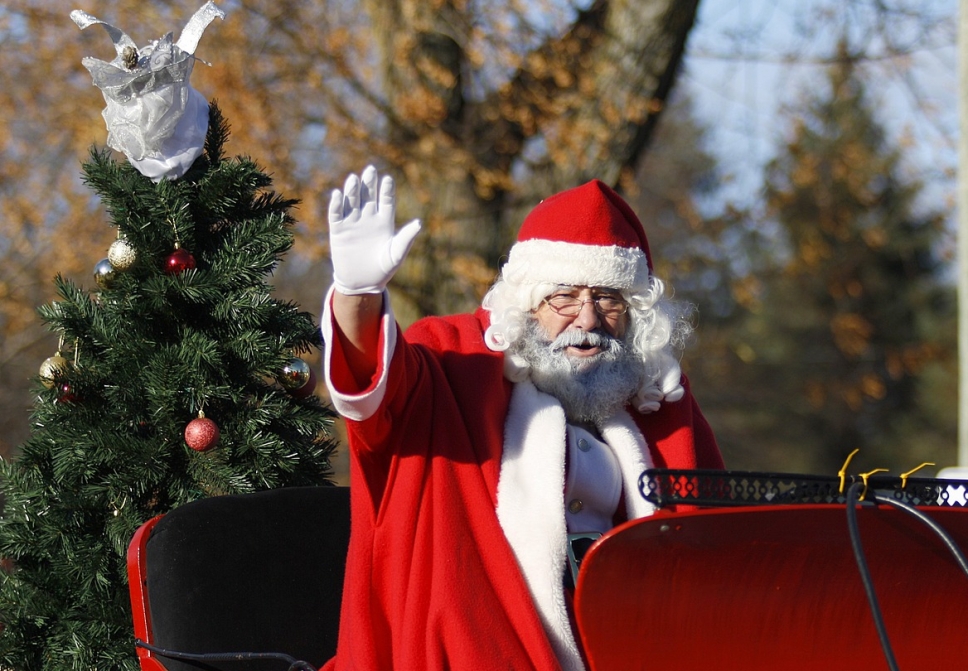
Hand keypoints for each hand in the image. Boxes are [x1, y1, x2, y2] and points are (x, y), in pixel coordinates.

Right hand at [328, 165, 420, 294]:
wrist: (362, 283)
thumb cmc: (383, 270)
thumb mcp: (396, 255)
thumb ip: (406, 238)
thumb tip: (419, 223)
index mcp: (385, 221)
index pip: (386, 200)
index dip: (386, 190)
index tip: (387, 179)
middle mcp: (368, 218)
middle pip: (368, 195)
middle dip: (369, 183)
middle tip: (370, 170)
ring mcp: (353, 222)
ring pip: (352, 201)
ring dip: (352, 190)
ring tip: (354, 179)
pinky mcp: (338, 230)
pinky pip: (336, 214)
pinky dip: (336, 204)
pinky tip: (337, 195)